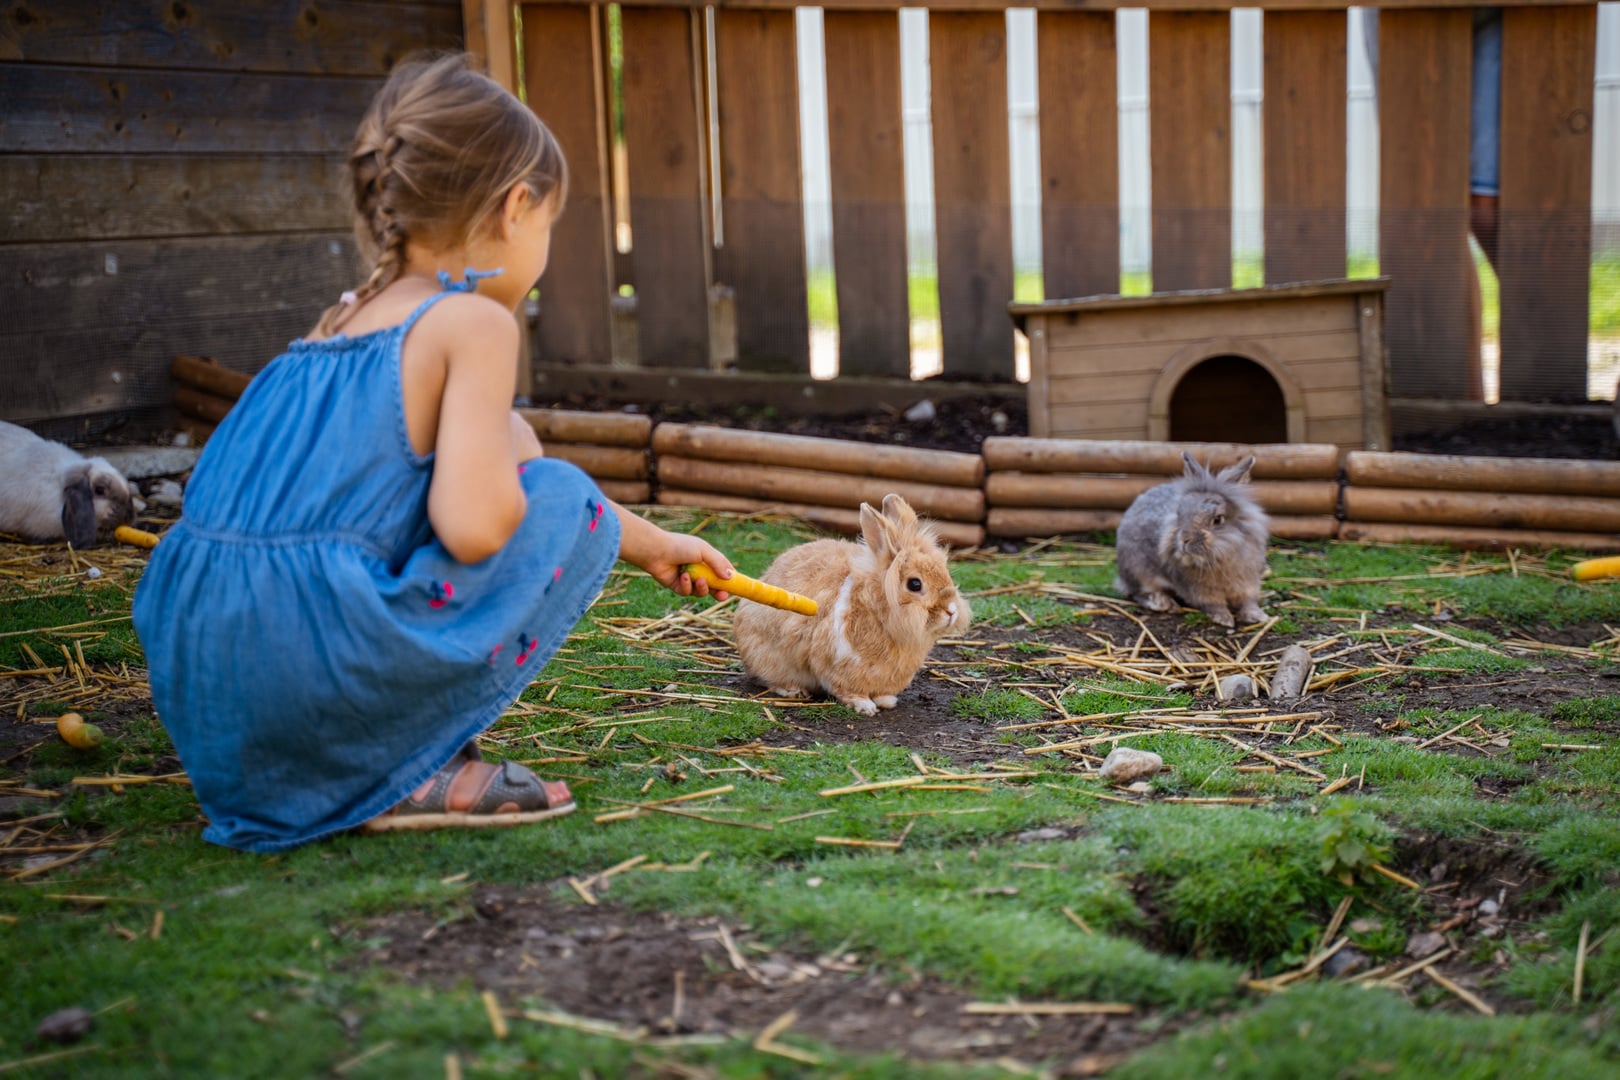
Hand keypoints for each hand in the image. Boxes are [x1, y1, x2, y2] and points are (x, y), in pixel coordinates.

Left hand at [609, 501, 732, 600]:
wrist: (656, 551)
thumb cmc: (680, 546)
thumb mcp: (704, 551)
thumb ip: (718, 563)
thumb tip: (731, 577)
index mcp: (706, 557)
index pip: (722, 569)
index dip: (730, 578)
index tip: (737, 586)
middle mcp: (698, 568)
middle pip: (714, 585)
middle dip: (719, 591)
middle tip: (723, 596)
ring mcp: (688, 578)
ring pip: (701, 591)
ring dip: (702, 588)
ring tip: (699, 581)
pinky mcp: (677, 586)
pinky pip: (687, 592)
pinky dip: (687, 586)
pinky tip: (682, 577)